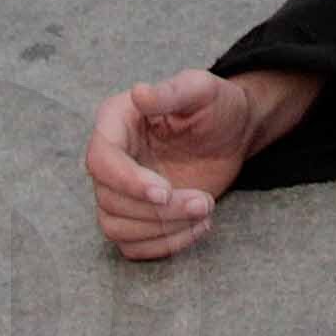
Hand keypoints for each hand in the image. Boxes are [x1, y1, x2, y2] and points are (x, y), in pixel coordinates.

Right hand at [84, 67, 315, 262]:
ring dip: (162, 229)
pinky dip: (164, 245)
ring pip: (116, 227)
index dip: (128, 182)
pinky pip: (132, 245)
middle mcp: (111, 159)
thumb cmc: (217, 106)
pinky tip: (198, 227)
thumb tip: (139, 93)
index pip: (101, 160)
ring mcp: (121, 190)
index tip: (165, 192)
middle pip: (110, 200)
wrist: (234, 132)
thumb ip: (172, 91)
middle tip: (204, 202)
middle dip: (158, 210)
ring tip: (205, 211)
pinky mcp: (136, 215)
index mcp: (117, 122)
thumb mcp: (202, 90)